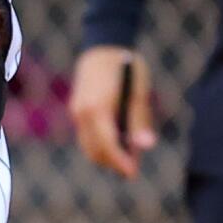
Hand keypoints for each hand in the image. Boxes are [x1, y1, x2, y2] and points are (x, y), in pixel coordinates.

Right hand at [68, 46, 156, 179]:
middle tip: (134, 168)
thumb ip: (140, 121)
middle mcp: (81, 113)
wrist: (102, 48)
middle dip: (112, 162)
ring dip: (105, 155)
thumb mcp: (138, 93)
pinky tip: (117, 142)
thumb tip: (146, 145)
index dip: (119, 161)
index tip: (133, 173)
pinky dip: (100, 144)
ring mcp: (76, 113)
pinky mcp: (76, 111)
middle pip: (94, 150)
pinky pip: (86, 136)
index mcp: (96, 109)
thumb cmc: (125, 69)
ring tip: (128, 155)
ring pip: (88, 145)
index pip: (106, 144)